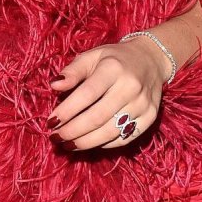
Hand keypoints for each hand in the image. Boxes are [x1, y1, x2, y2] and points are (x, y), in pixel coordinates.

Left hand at [49, 37, 169, 150]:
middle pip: (97, 117)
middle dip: (73, 131)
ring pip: (110, 131)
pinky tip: (89, 142)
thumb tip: (54, 86)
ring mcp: (143, 104)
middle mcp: (130, 87)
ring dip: (85, 142)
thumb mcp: (91, 56)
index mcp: (113, 68)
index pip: (87, 94)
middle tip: (56, 137)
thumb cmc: (114, 59)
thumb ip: (73, 71)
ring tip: (68, 144)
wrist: (151, 59)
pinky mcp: (150, 117)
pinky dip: (104, 144)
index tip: (51, 122)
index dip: (67, 111)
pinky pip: (124, 138)